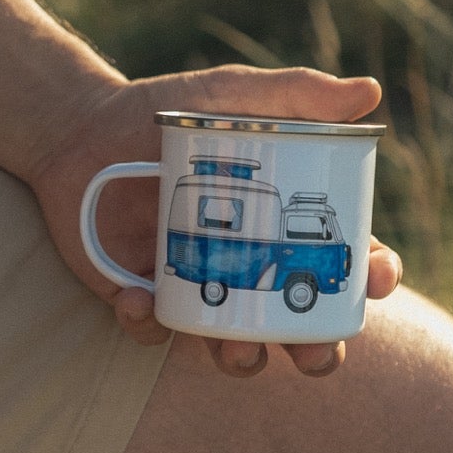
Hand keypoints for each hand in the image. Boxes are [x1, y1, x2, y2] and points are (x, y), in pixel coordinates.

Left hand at [29, 64, 402, 377]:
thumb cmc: (163, 110)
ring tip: (237, 348)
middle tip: (314, 352)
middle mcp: (248, 264)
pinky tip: (138, 297)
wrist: (78, 127)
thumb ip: (295, 93)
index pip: (344, 259)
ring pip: (235, 346)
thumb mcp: (228, 95)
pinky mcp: (144, 298)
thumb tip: (368, 93)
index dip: (370, 277)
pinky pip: (153, 329)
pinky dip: (147, 324)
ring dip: (243, 359)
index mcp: (281, 222)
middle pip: (301, 327)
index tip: (375, 280)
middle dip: (318, 350)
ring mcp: (198, 287)